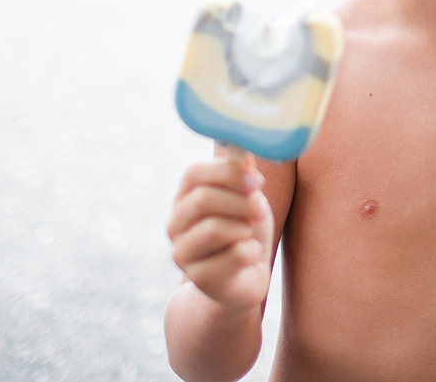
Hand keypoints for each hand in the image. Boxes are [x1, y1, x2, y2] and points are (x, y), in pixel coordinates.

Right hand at [167, 153, 273, 312]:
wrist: (244, 279)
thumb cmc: (244, 232)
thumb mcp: (247, 199)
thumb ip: (243, 178)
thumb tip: (243, 155)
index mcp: (184, 199)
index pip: (193, 174)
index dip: (227, 172)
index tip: (257, 181)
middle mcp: (175, 224)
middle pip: (203, 199)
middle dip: (241, 201)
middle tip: (260, 210)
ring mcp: (182, 253)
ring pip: (215, 228)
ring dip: (245, 227)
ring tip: (250, 233)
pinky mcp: (199, 278)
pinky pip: (234, 255)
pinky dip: (252, 251)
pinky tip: (248, 256)